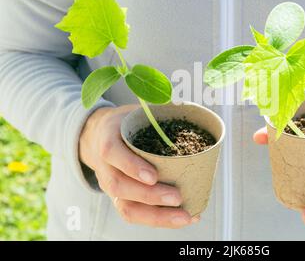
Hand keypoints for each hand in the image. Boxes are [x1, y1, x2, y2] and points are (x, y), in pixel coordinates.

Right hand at [79, 105, 198, 227]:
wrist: (98, 136)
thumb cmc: (125, 124)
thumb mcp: (135, 111)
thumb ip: (156, 109)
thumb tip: (186, 105)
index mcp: (107, 140)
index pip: (113, 154)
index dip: (132, 166)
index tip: (153, 175)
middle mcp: (105, 167)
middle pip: (120, 186)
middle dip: (150, 195)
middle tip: (177, 197)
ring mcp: (111, 186)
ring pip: (127, 208)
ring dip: (157, 216)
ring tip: (185, 216)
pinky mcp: (120, 199)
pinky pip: (136, 215)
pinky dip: (160, 220)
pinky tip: (184, 218)